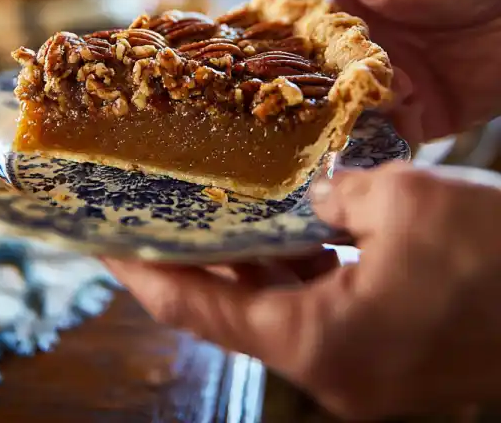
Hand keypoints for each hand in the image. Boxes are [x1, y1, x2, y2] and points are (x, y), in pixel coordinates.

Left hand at [106, 163, 500, 419]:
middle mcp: (331, 367)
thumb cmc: (499, 255)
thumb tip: (314, 197)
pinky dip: (292, 267)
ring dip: (244, 262)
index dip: (143, 272)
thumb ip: (334, 197)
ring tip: (207, 212)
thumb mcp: (402, 201)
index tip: (104, 245)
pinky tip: (282, 225)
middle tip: (152, 215)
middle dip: (190, 260)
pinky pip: (318, 304)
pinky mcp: (390, 348)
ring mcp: (362, 364)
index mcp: (319, 343)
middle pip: (231, 310)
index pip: (198, 307)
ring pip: (277, 305)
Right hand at [286, 0, 500, 143]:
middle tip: (311, 87)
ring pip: (352, 110)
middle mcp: (361, 54)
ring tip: (365, 97)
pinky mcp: (421, 114)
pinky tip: (403, 107)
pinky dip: (392, 128)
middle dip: (313, 87)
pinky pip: (395, 132)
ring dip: (353, 109)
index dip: (282, 42)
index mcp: (348, 14)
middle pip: (320, 80)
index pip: (302, 33)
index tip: (265, 50)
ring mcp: (390, 85)